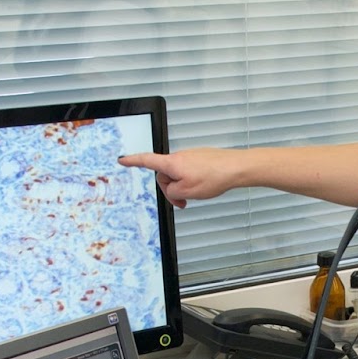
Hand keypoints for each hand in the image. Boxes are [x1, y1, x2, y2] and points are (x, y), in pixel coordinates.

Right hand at [118, 147, 244, 207]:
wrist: (235, 168)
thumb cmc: (213, 177)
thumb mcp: (186, 192)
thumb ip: (172, 192)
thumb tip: (172, 189)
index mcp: (172, 163)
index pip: (147, 161)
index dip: (132, 161)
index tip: (122, 160)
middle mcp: (179, 156)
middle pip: (165, 175)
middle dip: (171, 189)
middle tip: (183, 202)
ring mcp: (190, 156)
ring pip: (179, 174)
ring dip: (183, 187)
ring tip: (197, 194)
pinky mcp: (200, 158)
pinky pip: (190, 171)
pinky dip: (192, 181)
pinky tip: (204, 186)